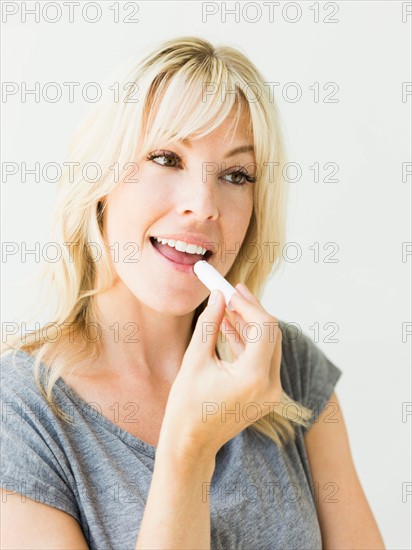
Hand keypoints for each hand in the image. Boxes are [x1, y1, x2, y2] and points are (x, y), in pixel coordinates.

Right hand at [158, 283, 282, 462]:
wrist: (191, 444)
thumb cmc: (187, 405)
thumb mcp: (195, 360)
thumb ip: (210, 323)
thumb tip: (218, 295)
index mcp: (254, 377)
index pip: (264, 327)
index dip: (248, 304)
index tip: (230, 290)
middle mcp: (270, 385)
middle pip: (270, 334)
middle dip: (251, 310)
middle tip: (233, 290)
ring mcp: (271, 392)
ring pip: (268, 346)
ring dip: (249, 324)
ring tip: (228, 304)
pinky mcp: (265, 394)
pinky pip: (261, 360)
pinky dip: (247, 342)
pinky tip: (230, 326)